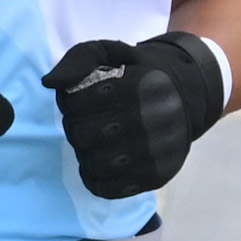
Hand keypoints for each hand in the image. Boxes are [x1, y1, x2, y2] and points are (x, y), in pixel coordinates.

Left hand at [46, 31, 227, 199]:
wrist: (190, 94)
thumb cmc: (139, 73)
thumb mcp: (110, 52)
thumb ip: (78, 60)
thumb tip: (49, 83)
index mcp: (137, 87)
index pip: (75, 103)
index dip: (70, 101)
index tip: (84, 99)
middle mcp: (149, 121)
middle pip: (81, 135)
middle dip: (76, 127)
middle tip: (89, 121)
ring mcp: (155, 152)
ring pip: (92, 163)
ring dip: (85, 152)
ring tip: (96, 141)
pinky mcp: (156, 176)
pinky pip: (108, 188)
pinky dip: (96, 178)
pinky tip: (102, 162)